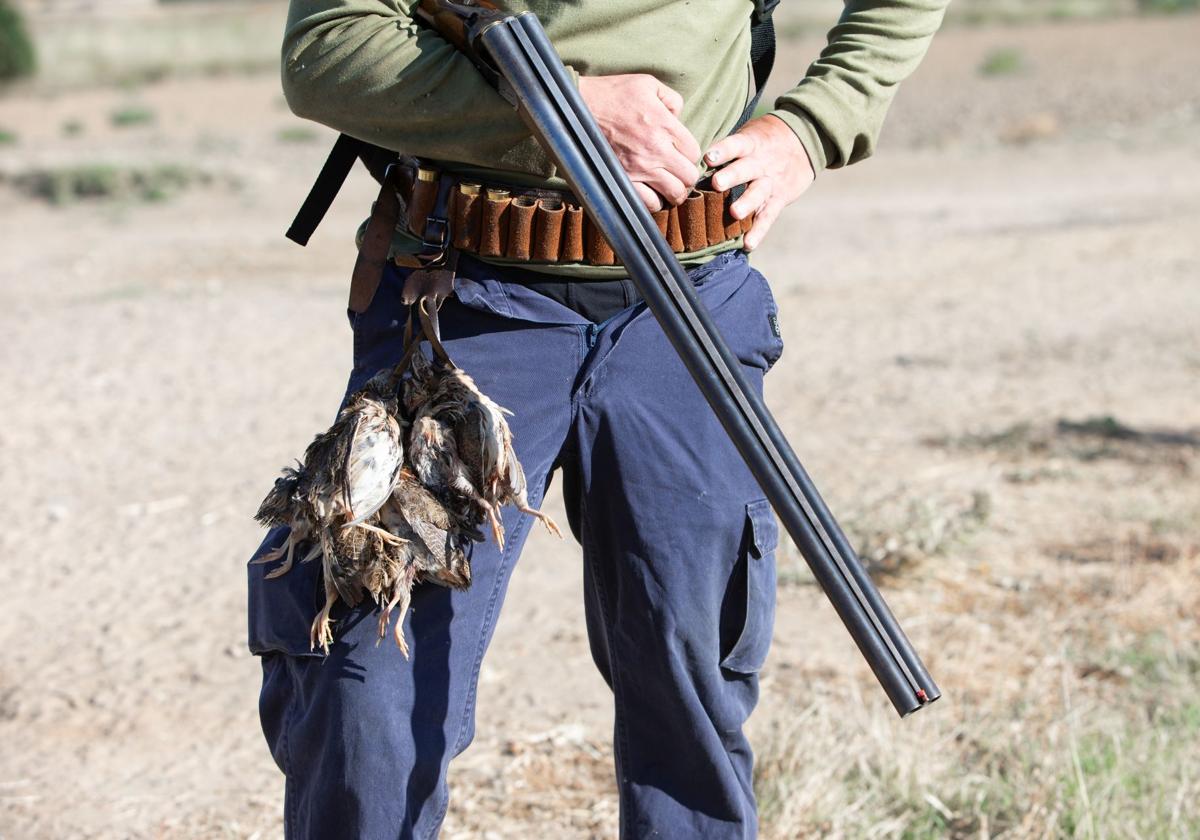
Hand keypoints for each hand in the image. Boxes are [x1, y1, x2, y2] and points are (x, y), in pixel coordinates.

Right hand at [578, 74, 701, 210]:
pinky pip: (649, 203)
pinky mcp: (623, 180)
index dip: (690, 155)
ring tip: (667, 186)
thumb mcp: (647, 84)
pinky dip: (654, 202)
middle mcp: (656, 150)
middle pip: (689, 176)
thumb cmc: (612, 93)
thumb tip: (679, 116)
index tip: (681, 155)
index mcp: (665, 126)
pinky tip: (651, 193)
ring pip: (674, 194)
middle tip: (678, 173)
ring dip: (674, 191)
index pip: (694, 152)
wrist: (577, 109)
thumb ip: (671, 98)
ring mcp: (640, 168)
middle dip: (687, 176)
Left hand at [704, 114, 814, 250]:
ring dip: (746, 203)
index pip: (736, 145)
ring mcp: (770, 183)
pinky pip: (768, 216)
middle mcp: (760, 164)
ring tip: (735, 213)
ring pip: (758, 193)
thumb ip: (727, 147)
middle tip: (717, 183)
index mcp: (751, 144)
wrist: (805, 141)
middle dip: (732, 176)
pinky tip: (748, 244)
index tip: (708, 157)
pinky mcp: (779, 199)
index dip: (723, 150)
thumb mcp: (750, 134)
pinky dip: (759, 231)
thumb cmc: (764, 140)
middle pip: (746, 169)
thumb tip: (689, 158)